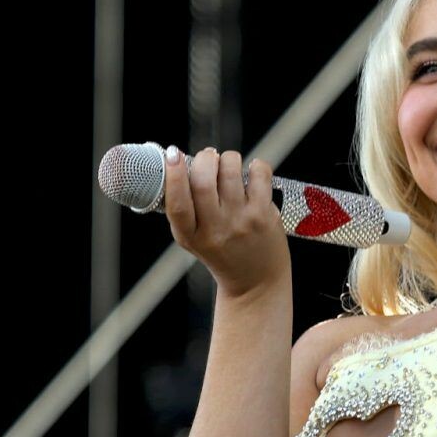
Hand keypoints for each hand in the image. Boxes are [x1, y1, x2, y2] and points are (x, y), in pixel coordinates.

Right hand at [163, 146, 290, 298]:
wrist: (255, 282)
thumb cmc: (222, 253)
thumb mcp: (194, 239)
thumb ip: (185, 209)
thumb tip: (178, 163)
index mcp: (191, 236)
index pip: (177, 204)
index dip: (173, 175)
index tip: (173, 154)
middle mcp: (215, 230)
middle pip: (202, 181)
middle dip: (204, 159)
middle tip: (208, 157)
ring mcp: (241, 222)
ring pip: (230, 172)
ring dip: (228, 158)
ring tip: (228, 163)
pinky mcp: (264, 216)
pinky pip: (259, 175)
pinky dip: (256, 166)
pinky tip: (252, 173)